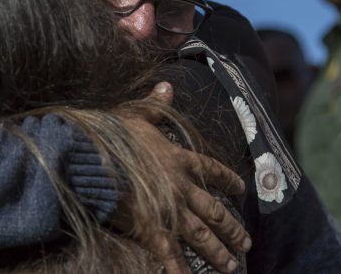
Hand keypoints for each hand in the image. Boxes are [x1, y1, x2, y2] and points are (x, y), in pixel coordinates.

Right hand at [113, 82, 251, 273]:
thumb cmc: (112, 134)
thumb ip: (156, 105)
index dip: (229, 180)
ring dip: (219, 251)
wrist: (94, 159)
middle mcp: (181, 186)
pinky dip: (180, 270)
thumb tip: (168, 86)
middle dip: (232, 228)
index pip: (212, 170)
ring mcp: (169, 209)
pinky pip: (170, 254)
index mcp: (180, 158)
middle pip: (214, 210)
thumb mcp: (137, 114)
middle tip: (246, 243)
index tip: (241, 189)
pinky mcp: (151, 228)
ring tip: (232, 266)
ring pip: (201, 234)